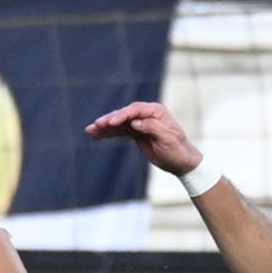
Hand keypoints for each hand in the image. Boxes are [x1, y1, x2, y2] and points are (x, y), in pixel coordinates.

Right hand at [85, 102, 204, 177]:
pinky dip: (108, 133)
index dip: (122, 115)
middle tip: (96, 125)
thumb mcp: (168, 139)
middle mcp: (147, 115)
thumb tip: (136, 122)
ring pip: (119, 123)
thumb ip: (152, 128)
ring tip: (90, 130)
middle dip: (109, 120)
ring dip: (104, 127)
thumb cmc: (178, 150)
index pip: (135, 110)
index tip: (111, 122)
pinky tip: (95, 135)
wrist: (182, 162)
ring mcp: (140, 123)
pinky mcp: (136, 133)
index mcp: (156, 112)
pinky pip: (119, 131)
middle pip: (124, 114)